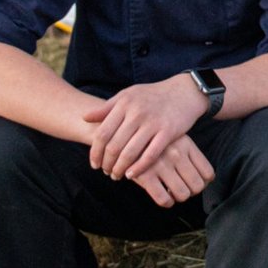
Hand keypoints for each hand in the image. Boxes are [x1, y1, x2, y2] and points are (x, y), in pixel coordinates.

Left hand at [83, 75, 209, 179]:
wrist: (183, 92)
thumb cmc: (152, 95)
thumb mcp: (128, 95)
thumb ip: (107, 108)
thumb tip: (84, 117)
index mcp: (124, 103)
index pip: (102, 133)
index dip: (95, 152)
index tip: (94, 163)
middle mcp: (136, 113)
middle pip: (114, 145)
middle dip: (107, 163)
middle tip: (105, 172)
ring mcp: (152, 123)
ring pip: (130, 153)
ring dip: (120, 169)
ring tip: (116, 175)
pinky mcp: (168, 132)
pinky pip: (150, 155)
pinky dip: (138, 168)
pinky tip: (131, 175)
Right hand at [129, 135, 215, 208]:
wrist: (122, 132)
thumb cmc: (153, 138)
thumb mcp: (174, 137)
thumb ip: (187, 153)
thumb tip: (203, 179)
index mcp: (186, 145)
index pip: (208, 173)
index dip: (203, 183)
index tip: (194, 182)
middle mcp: (176, 154)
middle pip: (197, 186)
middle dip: (191, 192)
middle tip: (182, 188)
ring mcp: (161, 165)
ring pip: (183, 194)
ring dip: (178, 197)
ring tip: (171, 192)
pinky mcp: (145, 175)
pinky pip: (164, 199)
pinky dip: (166, 202)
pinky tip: (163, 196)